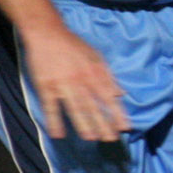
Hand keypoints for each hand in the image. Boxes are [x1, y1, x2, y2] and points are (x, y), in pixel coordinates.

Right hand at [20, 24, 128, 140]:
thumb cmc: (74, 45)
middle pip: (94, 106)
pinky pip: (50, 107)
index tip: (126, 127)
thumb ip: (108, 77)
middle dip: (103, 124)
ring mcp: (63, 85)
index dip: (118, 113)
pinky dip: (54, 121)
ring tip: (91, 138)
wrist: (48, 34)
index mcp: (95, 74)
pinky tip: (58, 134)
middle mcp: (81, 82)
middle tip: (111, 139)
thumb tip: (121, 94)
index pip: (110, 98)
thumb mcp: (97, 57)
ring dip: (83, 124)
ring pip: (75, 108)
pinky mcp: (46, 86)